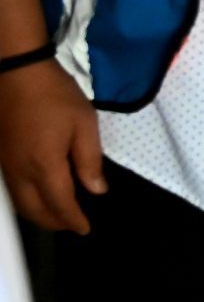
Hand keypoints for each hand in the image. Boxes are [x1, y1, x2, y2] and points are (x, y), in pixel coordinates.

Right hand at [0, 61, 103, 233]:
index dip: (72, 220)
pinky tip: (39, 193)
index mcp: (44, 166)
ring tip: (58, 214)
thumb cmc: (55, 96)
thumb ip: (90, 161)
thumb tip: (96, 190)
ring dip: (38, 213)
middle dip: (54, 222)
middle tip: (72, 225)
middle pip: (34, 210)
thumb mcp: (84, 125)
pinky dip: (27, 199)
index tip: (85, 229)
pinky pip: (13, 188)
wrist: (15, 72)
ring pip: (20, 202)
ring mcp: (6, 164)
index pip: (60, 204)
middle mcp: (20, 172)